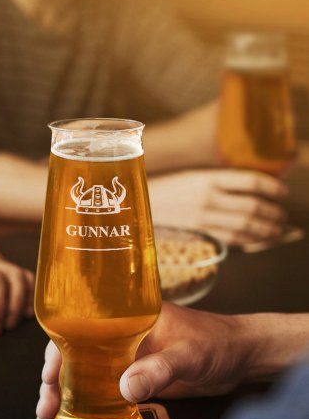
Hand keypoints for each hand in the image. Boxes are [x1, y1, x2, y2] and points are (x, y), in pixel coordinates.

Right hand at [36, 302, 250, 418]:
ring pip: (84, 373)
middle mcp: (116, 335)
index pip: (79, 329)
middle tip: (45, 409)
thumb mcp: (188, 354)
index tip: (47, 377)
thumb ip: (159, 369)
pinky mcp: (135, 375)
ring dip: (66, 395)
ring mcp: (124, 357)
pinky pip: (103, 388)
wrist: (240, 355)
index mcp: (122, 317)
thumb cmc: (216, 341)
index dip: (57, 352)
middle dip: (54, 381)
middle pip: (74, 354)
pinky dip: (87, 403)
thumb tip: (124, 389)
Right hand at [148, 169, 287, 246]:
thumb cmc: (166, 190)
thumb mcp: (192, 177)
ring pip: (245, 226)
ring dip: (266, 229)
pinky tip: (257, 240)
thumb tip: (251, 188)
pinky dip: (249, 241)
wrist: (136, 207)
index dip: (273, 188)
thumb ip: (218, 181)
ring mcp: (203, 218)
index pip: (251, 181)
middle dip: (273, 213)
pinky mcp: (198, 234)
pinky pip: (231, 239)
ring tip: (276, 230)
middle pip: (252, 207)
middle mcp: (208, 197)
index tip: (282, 192)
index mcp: (208, 177)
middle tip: (282, 215)